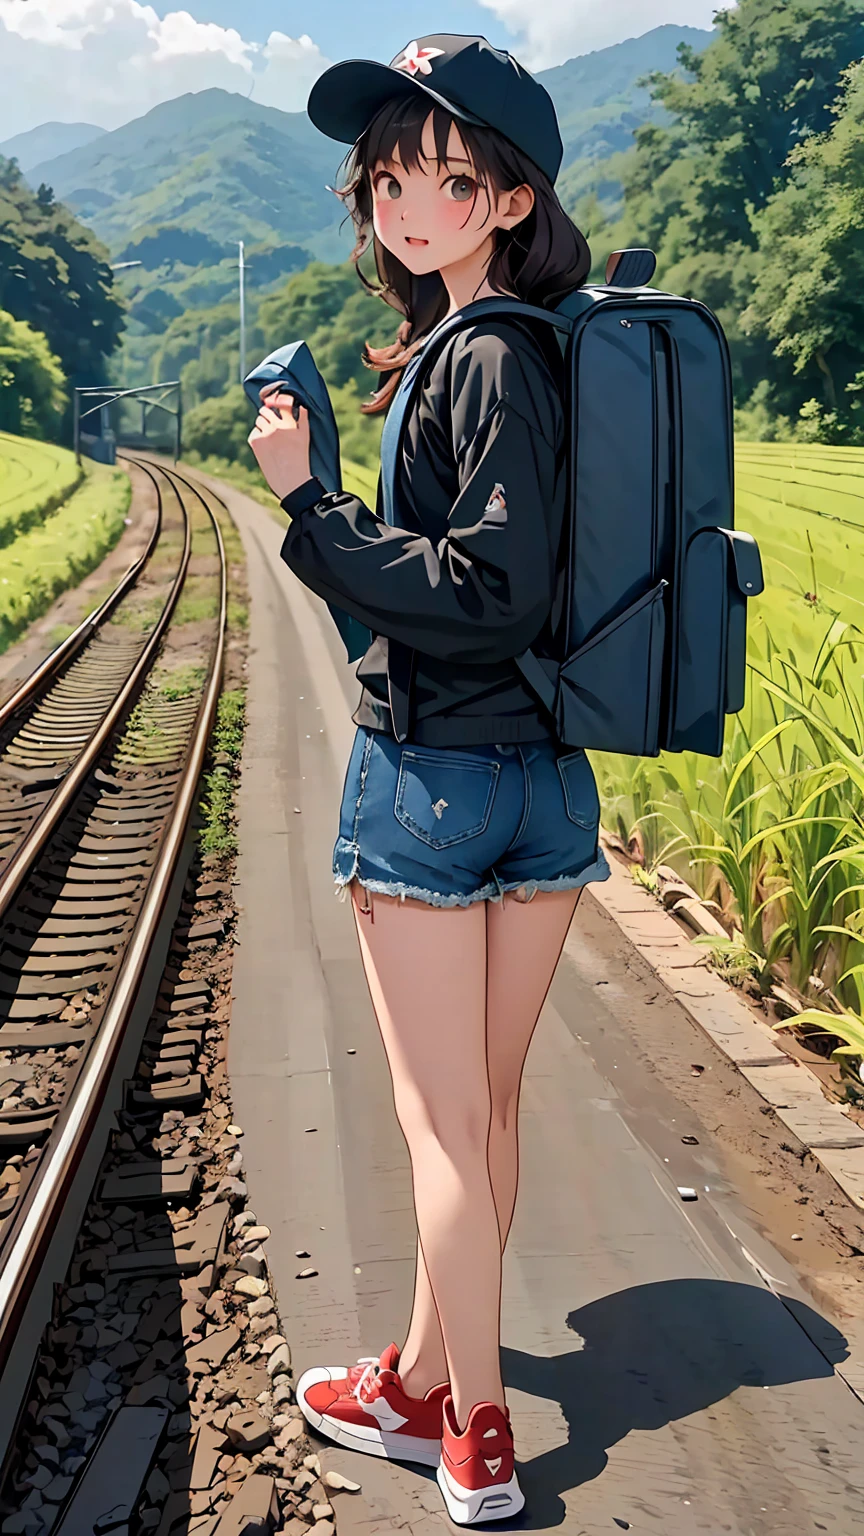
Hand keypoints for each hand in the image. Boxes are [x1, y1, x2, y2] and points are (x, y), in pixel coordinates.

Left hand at [247, 385, 311, 499]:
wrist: (292, 482)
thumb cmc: (301, 461)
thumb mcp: (306, 439)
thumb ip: (303, 421)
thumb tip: (302, 407)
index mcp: (292, 424)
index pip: (283, 402)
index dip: (277, 400)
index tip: (274, 401)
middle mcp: (278, 426)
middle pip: (266, 410)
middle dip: (266, 414)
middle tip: (269, 422)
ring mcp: (266, 433)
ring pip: (259, 421)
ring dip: (262, 425)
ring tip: (269, 438)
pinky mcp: (256, 442)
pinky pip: (254, 433)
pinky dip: (257, 438)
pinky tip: (265, 448)